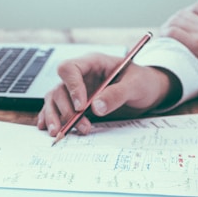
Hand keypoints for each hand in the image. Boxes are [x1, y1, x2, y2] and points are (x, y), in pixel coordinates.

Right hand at [37, 52, 180, 135]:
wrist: (148, 92)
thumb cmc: (142, 82)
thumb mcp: (135, 85)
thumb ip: (117, 94)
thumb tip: (96, 107)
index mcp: (93, 63)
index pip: (70, 69)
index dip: (72, 87)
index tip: (81, 106)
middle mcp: (80, 76)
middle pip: (60, 88)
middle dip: (67, 110)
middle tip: (81, 126)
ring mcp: (76, 90)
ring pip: (54, 100)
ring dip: (55, 117)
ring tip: (59, 133)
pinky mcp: (76, 104)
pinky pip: (57, 109)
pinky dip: (51, 118)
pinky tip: (49, 128)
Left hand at [160, 2, 197, 73]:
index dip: (185, 13)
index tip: (180, 21)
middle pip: (184, 13)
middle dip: (173, 21)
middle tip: (166, 31)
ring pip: (176, 21)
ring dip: (166, 27)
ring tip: (162, 36)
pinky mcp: (197, 44)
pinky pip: (174, 33)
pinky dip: (165, 35)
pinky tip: (161, 41)